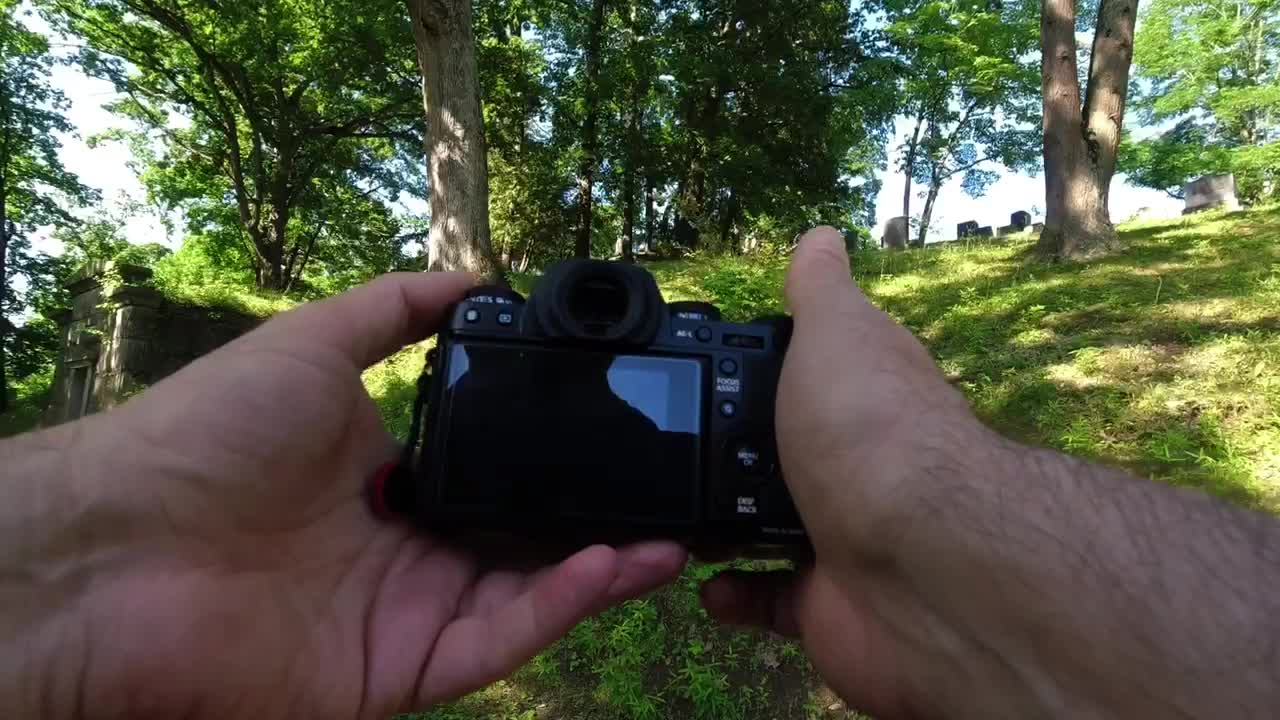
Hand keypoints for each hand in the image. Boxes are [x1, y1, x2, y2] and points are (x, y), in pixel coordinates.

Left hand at [1, 272, 686, 718]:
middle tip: (670, 498)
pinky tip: (606, 565)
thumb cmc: (203, 437)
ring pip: (526, 601)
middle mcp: (405, 554)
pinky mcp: (396, 673)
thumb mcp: (311, 342)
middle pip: (523, 547)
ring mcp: (403, 617)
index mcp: (391, 485)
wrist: (118, 544)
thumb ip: (393, 310)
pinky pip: (495, 644)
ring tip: (667, 539)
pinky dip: (556, 609)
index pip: (497, 482)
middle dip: (600, 527)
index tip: (622, 436)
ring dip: (600, 572)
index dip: (560, 468)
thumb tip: (472, 274)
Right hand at [700, 227, 1006, 718]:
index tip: (696, 377)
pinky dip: (731, 593)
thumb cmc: (869, 432)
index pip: (805, 379)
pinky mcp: (828, 605)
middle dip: (724, 456)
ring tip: (667, 515)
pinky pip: (766, 599)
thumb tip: (820, 234)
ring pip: (764, 529)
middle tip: (664, 452)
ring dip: (715, 525)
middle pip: (778, 455)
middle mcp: (855, 465)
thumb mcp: (838, 332)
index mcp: (858, 397)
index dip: (754, 376)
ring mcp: (843, 537)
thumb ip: (820, 289)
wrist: (917, 564)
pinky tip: (704, 579)